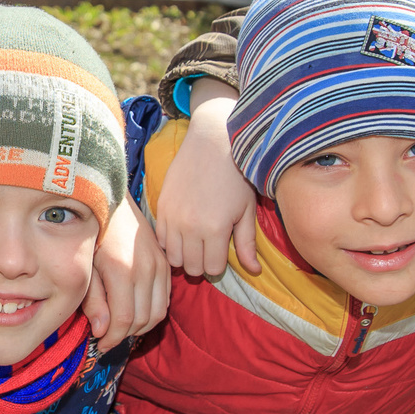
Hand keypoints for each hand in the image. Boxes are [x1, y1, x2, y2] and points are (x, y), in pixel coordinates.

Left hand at [84, 198, 169, 350]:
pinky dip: (152, 311)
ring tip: (120, 327)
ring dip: (140, 326)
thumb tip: (102, 331)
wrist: (110, 201)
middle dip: (124, 335)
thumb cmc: (90, 234)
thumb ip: (93, 300)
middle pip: (142, 320)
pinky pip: (165, 298)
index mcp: (122, 271)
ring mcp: (159, 265)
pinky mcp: (165, 262)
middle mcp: (146, 269)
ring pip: (158, 313)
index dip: (111, 339)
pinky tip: (133, 310)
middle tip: (107, 338)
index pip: (123, 320)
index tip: (99, 345)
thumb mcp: (84, 267)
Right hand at [154, 84, 258, 277]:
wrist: (213, 142)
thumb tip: (254, 271)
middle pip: (191, 267)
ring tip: (195, 243)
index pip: (212, 268)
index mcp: (215, 229)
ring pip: (172, 257)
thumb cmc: (237, 175)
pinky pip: (160, 239)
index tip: (222, 252)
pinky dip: (170, 242)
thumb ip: (247, 244)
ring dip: (184, 255)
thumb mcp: (247, 211)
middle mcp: (190, 227)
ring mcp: (172, 217)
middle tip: (209, 249)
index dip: (219, 264)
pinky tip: (181, 232)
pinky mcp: (160, 207)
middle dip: (201, 263)